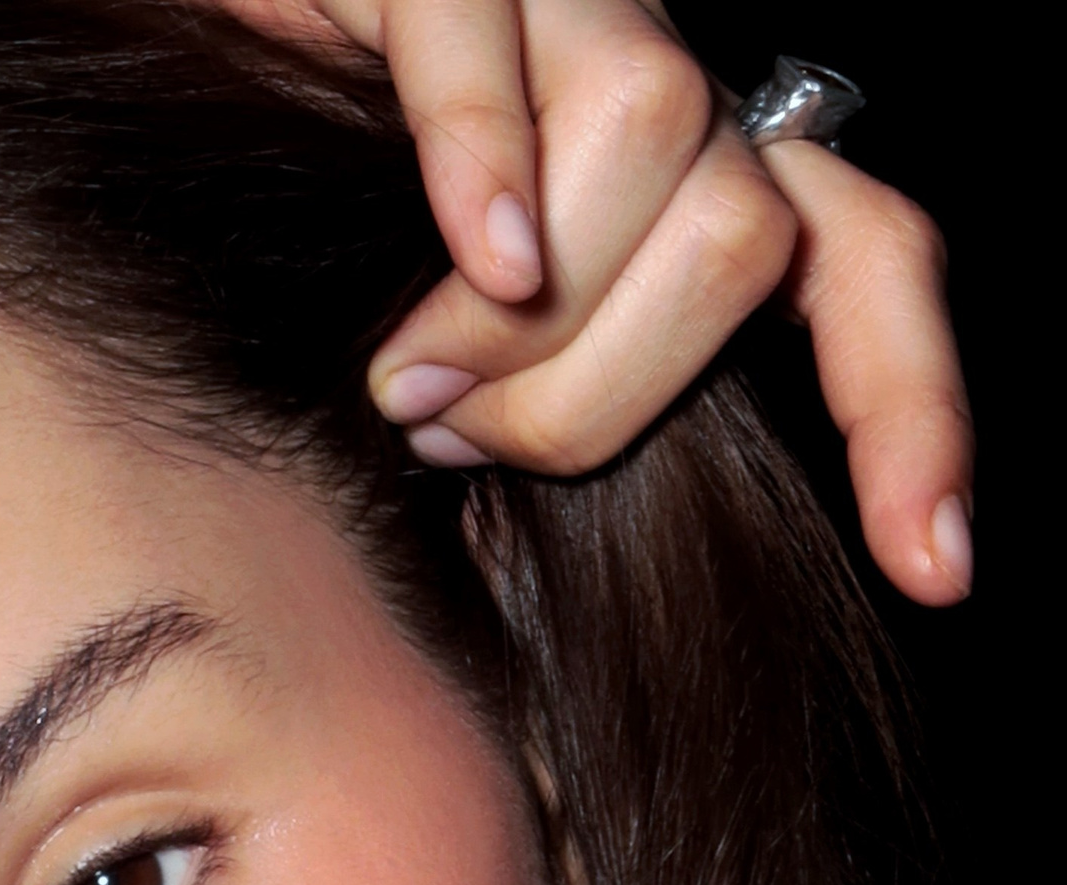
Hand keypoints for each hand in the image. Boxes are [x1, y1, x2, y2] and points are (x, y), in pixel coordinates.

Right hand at [215, 0, 971, 605]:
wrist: (210, 90)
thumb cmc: (323, 260)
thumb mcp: (456, 390)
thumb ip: (539, 429)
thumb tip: (540, 515)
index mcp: (693, 190)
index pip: (871, 275)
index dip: (915, 418)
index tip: (934, 568)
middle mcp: (661, 89)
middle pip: (748, 241)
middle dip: (598, 395)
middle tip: (445, 444)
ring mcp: (563, 9)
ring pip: (656, 143)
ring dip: (518, 314)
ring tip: (395, 375)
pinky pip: (495, 51)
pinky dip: (488, 165)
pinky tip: (473, 248)